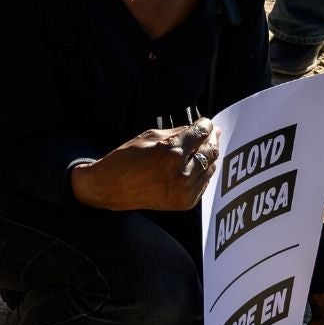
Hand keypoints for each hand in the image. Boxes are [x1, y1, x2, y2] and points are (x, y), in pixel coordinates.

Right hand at [70, 119, 221, 211]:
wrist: (111, 188)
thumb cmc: (126, 159)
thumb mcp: (150, 136)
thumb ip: (178, 132)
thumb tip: (198, 129)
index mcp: (171, 153)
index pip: (201, 134)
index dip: (206, 125)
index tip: (206, 122)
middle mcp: (183, 173)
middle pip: (211, 151)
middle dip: (211, 139)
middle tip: (212, 133)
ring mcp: (186, 190)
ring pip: (211, 167)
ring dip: (209, 156)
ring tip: (204, 147)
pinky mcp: (186, 202)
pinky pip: (204, 182)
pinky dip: (203, 172)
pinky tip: (196, 165)